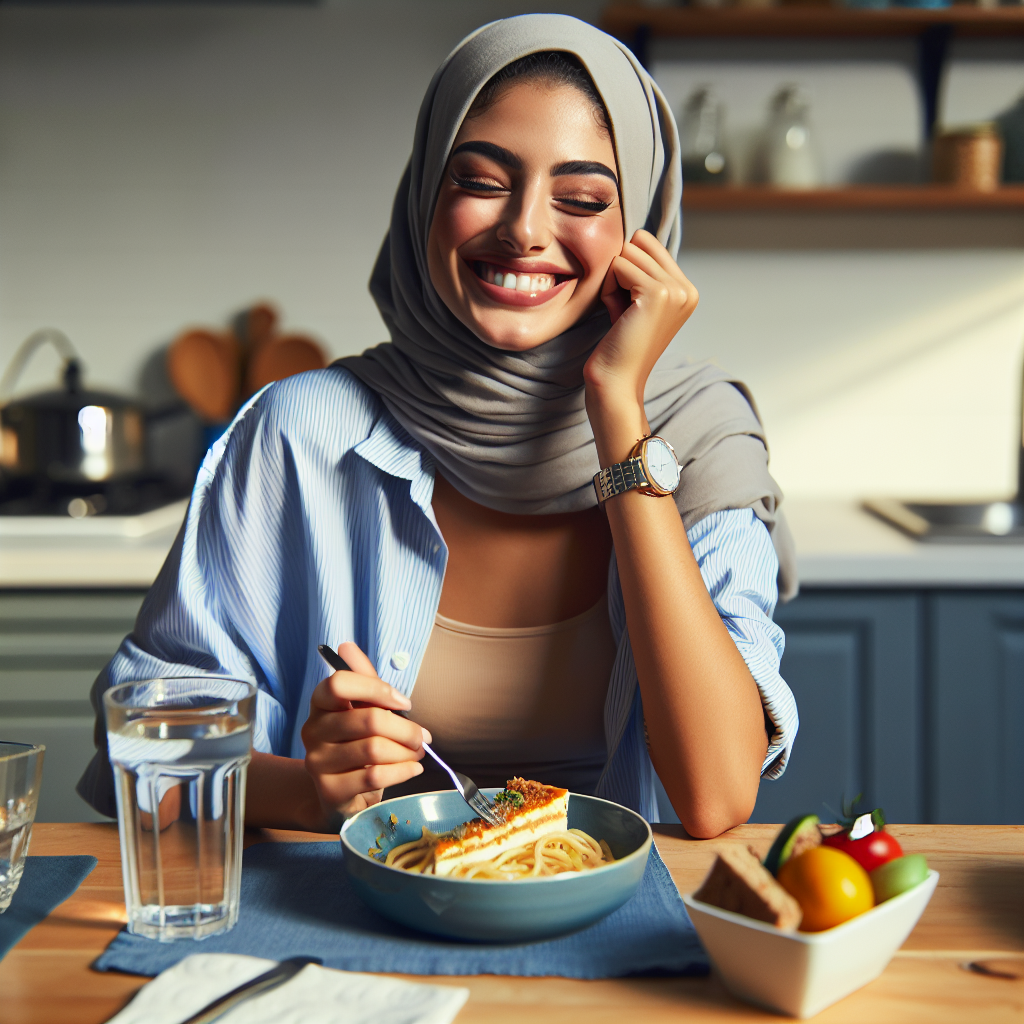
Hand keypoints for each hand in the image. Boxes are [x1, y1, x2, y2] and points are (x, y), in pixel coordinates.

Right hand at [300, 642, 429, 821]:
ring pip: (374, 749)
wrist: (341, 793)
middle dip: (406, 728)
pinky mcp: (330, 790)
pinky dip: (403, 771)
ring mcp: (318, 762)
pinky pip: (375, 776)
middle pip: (369, 719)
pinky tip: (413, 768)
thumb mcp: (363, 709)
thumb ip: (363, 680)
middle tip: (423, 736)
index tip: (403, 701)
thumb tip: (347, 646)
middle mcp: (312, 731)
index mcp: (320, 704)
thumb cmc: (357, 743)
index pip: (339, 683)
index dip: (376, 688)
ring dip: (407, 751)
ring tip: (418, 753)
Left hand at [584, 230, 697, 462]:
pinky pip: (619, 266)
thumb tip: (633, 236)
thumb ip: (640, 271)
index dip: (626, 268)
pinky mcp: (659, 293)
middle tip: (622, 309)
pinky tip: (616, 315)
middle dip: (620, 271)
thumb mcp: (636, 302)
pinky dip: (609, 289)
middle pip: (638, 242)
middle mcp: (688, 288)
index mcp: (687, 289)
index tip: (628, 305)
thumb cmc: (619, 344)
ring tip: (620, 314)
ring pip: (627, 253)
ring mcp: (676, 290)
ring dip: (613, 281)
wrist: (617, 382)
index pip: (647, 242)